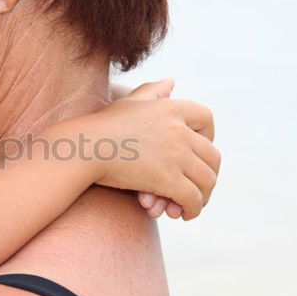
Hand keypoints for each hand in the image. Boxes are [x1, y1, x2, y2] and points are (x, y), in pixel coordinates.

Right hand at [90, 79, 219, 220]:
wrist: (84, 147)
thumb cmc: (100, 127)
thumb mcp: (129, 103)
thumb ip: (152, 92)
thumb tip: (171, 81)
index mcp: (171, 109)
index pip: (206, 119)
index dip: (208, 137)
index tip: (196, 153)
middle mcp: (179, 130)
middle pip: (212, 156)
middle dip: (207, 175)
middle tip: (197, 188)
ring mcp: (176, 155)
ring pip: (207, 181)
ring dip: (201, 197)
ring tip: (188, 206)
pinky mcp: (169, 179)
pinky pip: (193, 199)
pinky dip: (192, 209)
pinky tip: (180, 214)